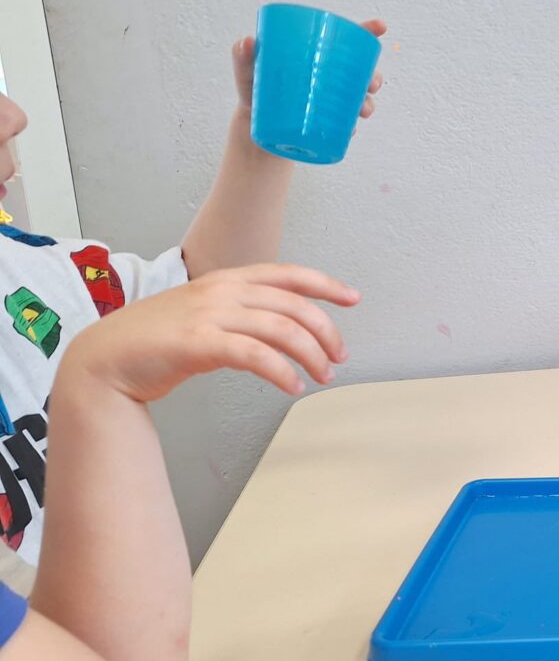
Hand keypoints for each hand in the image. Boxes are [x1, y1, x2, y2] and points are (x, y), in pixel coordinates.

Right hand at [60, 264, 359, 402]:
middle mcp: (221, 292)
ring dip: (310, 355)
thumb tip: (281, 327)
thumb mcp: (204, 314)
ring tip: (323, 376)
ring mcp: (208, 315)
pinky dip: (280, 371)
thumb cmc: (156, 340)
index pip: (287, 274)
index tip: (352, 298)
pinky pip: (254, 355)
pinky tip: (292, 386)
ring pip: (280, 330)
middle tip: (340, 356)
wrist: (104, 359)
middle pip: (293, 305)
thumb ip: (240, 313)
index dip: (324, 284)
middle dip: (325, 331)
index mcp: (225, 279)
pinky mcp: (198, 344)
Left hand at [231, 18, 387, 119]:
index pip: (347, 40)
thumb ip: (243, 56)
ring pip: (360, 99)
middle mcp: (328, 76)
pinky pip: (346, 124)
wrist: (253, 124)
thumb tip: (247, 42)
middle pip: (361, 71)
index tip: (381, 26)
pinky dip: (350, 127)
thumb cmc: (252, 89)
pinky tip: (350, 130)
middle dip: (374, 76)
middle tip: (371, 84)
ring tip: (362, 111)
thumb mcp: (247, 71)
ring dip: (368, 103)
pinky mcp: (326, 122)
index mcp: (317, 56)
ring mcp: (330, 100)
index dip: (367, 31)